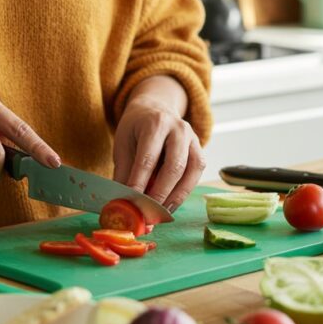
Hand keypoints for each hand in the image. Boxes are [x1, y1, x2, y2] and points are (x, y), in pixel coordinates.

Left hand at [113, 95, 205, 212]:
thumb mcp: (123, 144)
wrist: (155, 108)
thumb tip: (122, 204)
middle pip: (174, 166)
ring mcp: (193, 138)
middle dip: (161, 194)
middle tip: (148, 215)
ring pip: (191, 171)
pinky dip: (184, 192)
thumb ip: (124, 172)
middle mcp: (179, 128)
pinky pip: (196, 174)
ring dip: (176, 197)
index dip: (140, 183)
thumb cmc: (136, 128)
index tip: (132, 204)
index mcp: (155, 123)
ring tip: (161, 214)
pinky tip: (171, 203)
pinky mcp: (199, 149)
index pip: (148, 158)